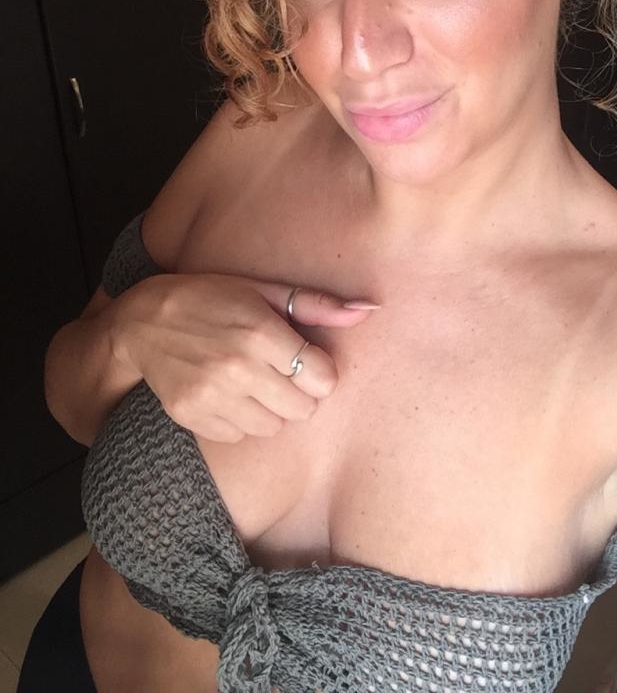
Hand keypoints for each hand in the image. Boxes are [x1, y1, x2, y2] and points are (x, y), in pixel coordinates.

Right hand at [108, 273, 375, 441]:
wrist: (140, 323)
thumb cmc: (209, 297)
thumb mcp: (261, 288)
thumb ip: (316, 303)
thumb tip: (369, 310)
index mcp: (260, 332)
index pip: (322, 377)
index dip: (321, 371)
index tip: (308, 360)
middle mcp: (237, 368)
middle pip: (302, 408)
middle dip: (300, 392)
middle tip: (281, 372)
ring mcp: (212, 396)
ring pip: (273, 426)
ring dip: (272, 408)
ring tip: (255, 382)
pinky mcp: (192, 417)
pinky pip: (240, 435)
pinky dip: (242, 420)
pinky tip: (230, 393)